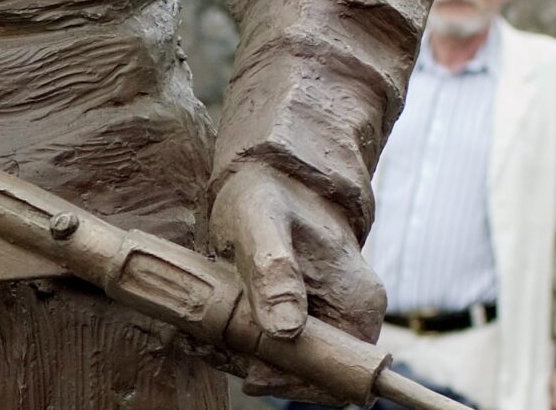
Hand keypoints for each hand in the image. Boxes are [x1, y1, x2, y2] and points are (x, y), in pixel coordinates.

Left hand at [209, 164, 382, 391]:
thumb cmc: (269, 190)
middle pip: (307, 373)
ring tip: (198, 334)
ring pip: (287, 364)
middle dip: (255, 367)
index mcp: (358, 304)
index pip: (334, 375)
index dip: (288, 382)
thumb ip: (274, 270)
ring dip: (241, 357)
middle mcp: (352, 318)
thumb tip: (286, 330)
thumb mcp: (262, 221)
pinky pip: (276, 347)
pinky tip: (209, 327)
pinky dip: (242, 344)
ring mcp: (330, 319)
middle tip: (204, 345)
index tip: (243, 368)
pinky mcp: (304, 317)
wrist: (271, 173)